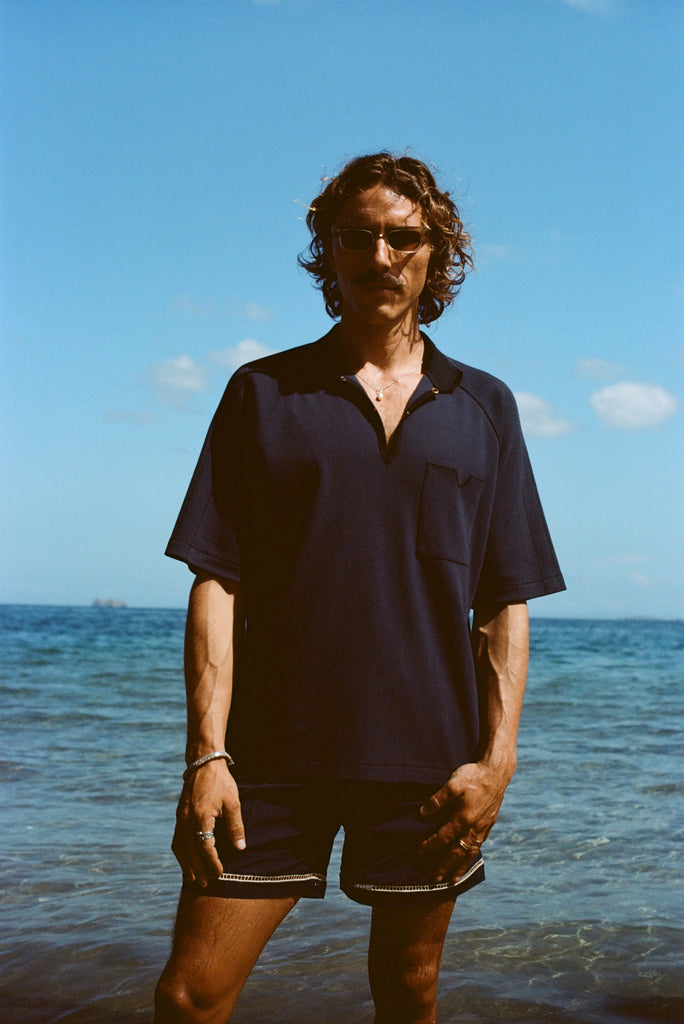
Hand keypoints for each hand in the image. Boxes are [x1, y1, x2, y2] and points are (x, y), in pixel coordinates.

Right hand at [171, 761, 245, 886]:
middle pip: (190, 852)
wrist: (203, 763)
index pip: (205, 848)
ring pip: (180, 847)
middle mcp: (186, 820)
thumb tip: (240, 848)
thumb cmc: (221, 782)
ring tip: (192, 878)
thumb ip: (235, 826)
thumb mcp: (233, 802)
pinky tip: (185, 860)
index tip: (220, 872)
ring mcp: (180, 818)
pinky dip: (180, 853)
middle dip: (198, 869)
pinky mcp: (179, 815)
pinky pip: (176, 839)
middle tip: (205, 884)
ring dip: (186, 864)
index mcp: (201, 817)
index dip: (212, 862)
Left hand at [418, 761, 511, 882]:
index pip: (443, 837)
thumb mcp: (453, 783)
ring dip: (461, 867)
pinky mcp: (490, 824)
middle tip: (435, 880)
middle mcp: (474, 827)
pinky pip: (479, 845)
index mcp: (463, 817)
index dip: (429, 846)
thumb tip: (422, 814)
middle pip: (457, 851)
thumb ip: (437, 800)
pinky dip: (472, 856)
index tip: (417, 852)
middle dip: (445, 866)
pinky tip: (468, 859)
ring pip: (470, 852)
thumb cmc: (473, 775)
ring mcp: (483, 827)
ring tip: (453, 880)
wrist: (497, 772)